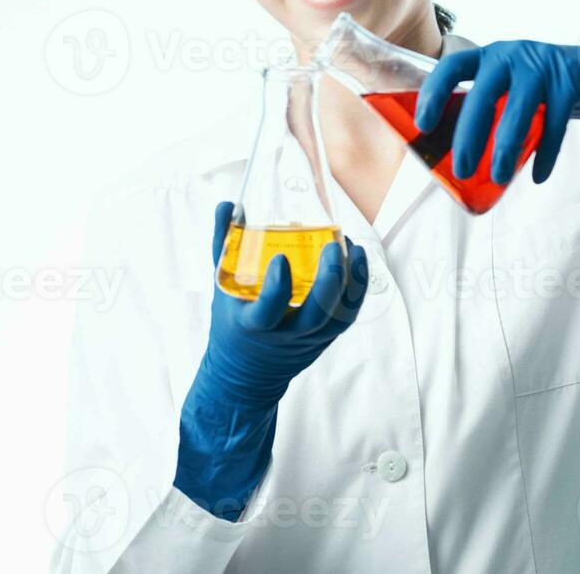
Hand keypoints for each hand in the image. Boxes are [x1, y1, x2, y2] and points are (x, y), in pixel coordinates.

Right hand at [196, 200, 368, 406]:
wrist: (244, 375)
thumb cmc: (231, 323)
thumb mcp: (221, 286)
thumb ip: (223, 244)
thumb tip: (228, 203)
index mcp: (253, 324)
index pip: (269, 310)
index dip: (277, 288)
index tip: (280, 258)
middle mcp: (285, 335)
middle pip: (316, 314)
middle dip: (329, 280)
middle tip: (332, 245)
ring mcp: (308, 340)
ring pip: (339, 317)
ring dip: (351, 282)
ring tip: (353, 248)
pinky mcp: (324, 340)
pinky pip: (347, 316)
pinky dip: (356, 290)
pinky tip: (358, 262)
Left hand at [413, 41, 579, 185]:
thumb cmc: (546, 89)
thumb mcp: (514, 88)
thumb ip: (492, 109)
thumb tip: (456, 156)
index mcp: (491, 56)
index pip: (452, 66)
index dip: (434, 93)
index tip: (423, 124)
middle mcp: (512, 55)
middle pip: (482, 96)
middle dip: (468, 136)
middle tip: (461, 169)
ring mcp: (543, 66)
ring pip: (518, 112)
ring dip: (506, 149)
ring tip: (498, 179)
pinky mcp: (571, 81)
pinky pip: (554, 124)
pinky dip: (546, 154)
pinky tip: (538, 176)